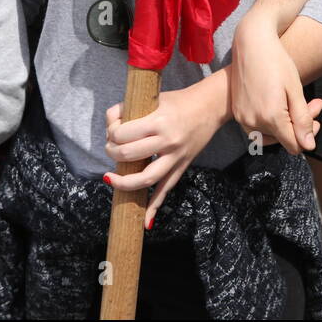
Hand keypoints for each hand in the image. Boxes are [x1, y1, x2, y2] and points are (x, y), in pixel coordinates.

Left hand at [104, 79, 313, 230]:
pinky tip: (145, 223)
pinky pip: (166, 190)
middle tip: (111, 150)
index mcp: (159, 120)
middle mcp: (168, 140)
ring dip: (124, 183)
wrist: (211, 106)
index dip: (111, 134)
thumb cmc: (179, 101)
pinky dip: (155, 207)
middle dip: (113, 153)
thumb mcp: (154, 99)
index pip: (124, 134)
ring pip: (146, 178)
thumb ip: (130, 110)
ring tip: (111, 180)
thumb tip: (110, 123)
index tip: (111, 132)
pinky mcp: (182, 166)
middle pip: (130, 155)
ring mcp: (176, 157)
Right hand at [232, 16, 318, 154]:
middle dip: (298, 126)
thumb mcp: (295, 90)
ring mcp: (242, 118)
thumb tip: (309, 146)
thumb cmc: (277, 62)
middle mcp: (253, 123)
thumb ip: (302, 120)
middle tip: (312, 103)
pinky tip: (277, 103)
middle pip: (282, 139)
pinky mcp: (237, 113)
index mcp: (271, 117)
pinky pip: (256, 128)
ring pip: (270, 135)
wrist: (251, 43)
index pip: (294, 145)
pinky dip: (269, 121)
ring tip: (294, 102)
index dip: (307, 135)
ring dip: (284, 124)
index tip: (314, 114)